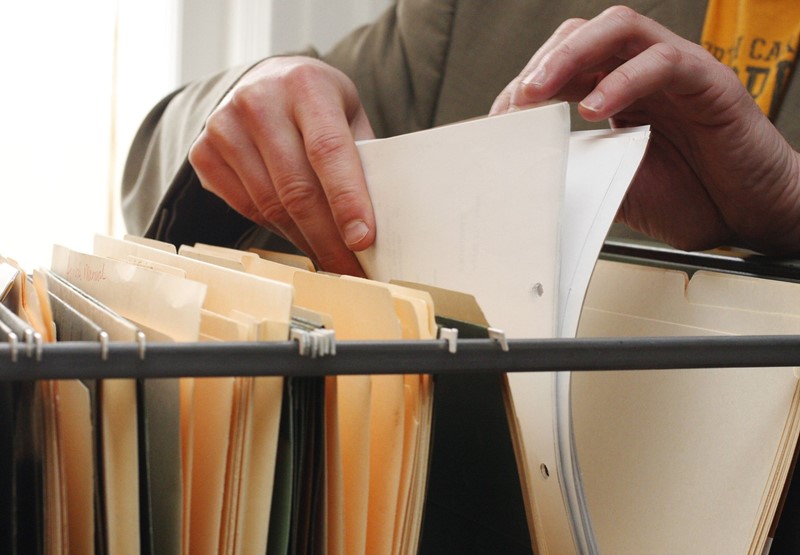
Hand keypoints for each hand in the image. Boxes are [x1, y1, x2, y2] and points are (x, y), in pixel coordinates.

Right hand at [189, 56, 375, 275]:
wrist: (264, 82)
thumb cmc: (318, 105)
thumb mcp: (348, 115)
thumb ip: (363, 157)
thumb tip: (383, 222)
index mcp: (305, 84)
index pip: (328, 150)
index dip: (346, 200)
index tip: (362, 240)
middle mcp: (258, 100)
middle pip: (296, 187)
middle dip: (328, 238)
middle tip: (351, 271)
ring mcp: (223, 126)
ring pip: (270, 205)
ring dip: (305, 241)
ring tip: (331, 262)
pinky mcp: (203, 152)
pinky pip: (247, 208)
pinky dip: (278, 231)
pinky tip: (301, 239)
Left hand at [492, 6, 799, 255]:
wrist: (751, 217)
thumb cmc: (692, 199)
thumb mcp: (616, 185)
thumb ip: (579, 167)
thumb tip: (527, 167)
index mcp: (618, 95)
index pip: (562, 70)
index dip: (524, 88)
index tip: (498, 121)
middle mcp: (643, 74)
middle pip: (582, 36)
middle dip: (539, 64)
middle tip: (513, 103)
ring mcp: (676, 72)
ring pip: (619, 29)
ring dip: (570, 56)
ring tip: (539, 90)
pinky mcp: (710, 82)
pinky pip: (664, 62)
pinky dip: (624, 80)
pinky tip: (597, 108)